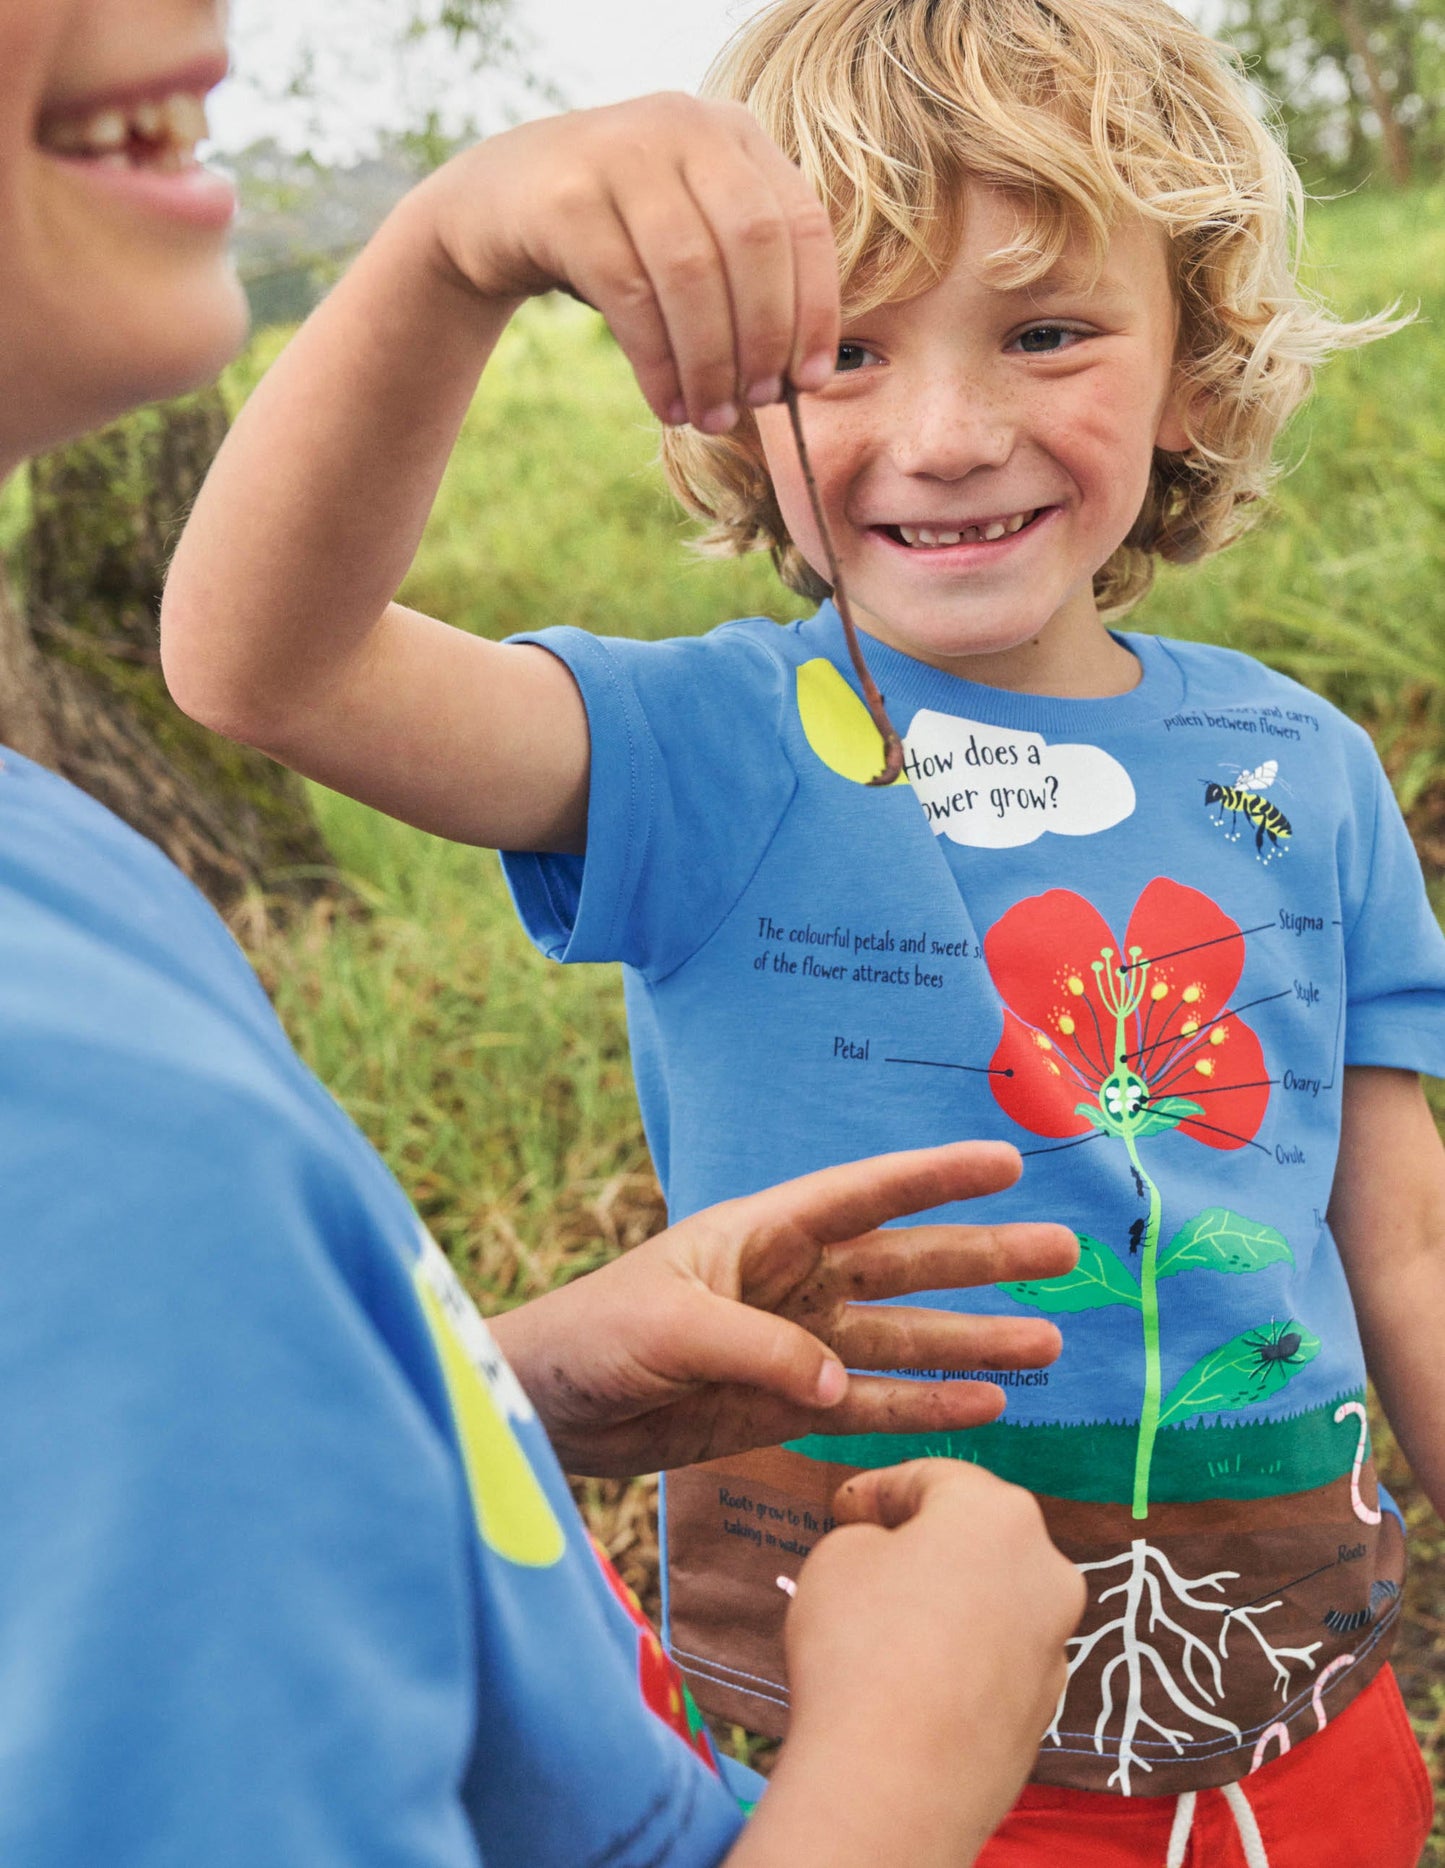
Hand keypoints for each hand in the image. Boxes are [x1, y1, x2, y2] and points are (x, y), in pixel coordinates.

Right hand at [425, 94, 840, 431]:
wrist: (497, 206)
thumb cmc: (618, 238)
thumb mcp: (691, 234)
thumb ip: (747, 278)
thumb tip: (804, 376)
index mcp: (734, 135)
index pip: (801, 222)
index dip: (815, 308)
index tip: (810, 381)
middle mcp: (684, 127)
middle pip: (753, 242)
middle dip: (764, 337)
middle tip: (758, 403)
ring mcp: (621, 153)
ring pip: (691, 272)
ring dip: (710, 362)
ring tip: (711, 418)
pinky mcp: (567, 199)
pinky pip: (630, 295)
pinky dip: (658, 363)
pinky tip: (667, 405)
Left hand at [489, 1141, 1075, 1475]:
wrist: (547, 1404)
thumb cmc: (594, 1334)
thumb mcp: (671, 1325)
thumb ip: (759, 1348)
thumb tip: (840, 1384)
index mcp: (763, 1234)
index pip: (864, 1194)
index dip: (936, 1177)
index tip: (1007, 1161)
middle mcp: (792, 1282)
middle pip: (906, 1265)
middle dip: (984, 1261)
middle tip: (1065, 1255)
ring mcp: (796, 1346)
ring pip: (902, 1339)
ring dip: (971, 1343)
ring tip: (1047, 1346)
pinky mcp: (784, 1406)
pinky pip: (871, 1406)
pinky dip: (926, 1407)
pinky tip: (985, 1406)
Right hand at [736, 1462, 1082, 1867]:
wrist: (891, 1785)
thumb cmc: (859, 1647)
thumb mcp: (838, 1556)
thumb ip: (870, 1535)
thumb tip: (889, 1554)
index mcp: (998, 1513)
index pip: (934, 1477)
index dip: (879, 1488)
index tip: (842, 1508)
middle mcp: (1046, 1571)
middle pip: (978, 1536)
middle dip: (924, 1541)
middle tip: (866, 1555)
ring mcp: (1054, 1644)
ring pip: (993, 1599)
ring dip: (948, 1600)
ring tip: (885, 1625)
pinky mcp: (1046, 1711)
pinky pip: (996, 1660)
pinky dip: (961, 1657)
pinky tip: (911, 1680)